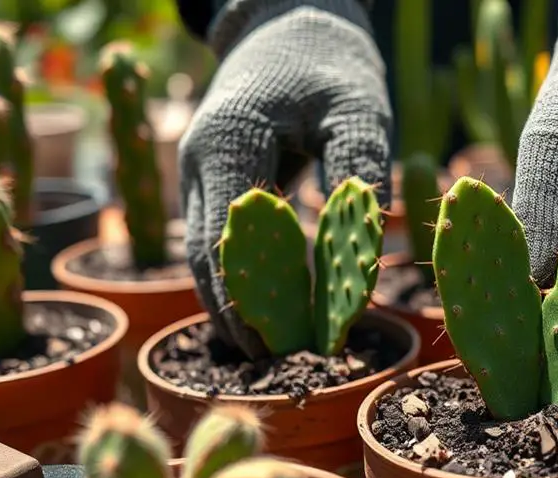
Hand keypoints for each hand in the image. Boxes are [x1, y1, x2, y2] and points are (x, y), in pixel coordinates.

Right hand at [179, 0, 390, 357]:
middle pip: (207, 259)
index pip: (230, 243)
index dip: (254, 301)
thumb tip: (356, 253)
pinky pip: (222, 238)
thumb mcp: (358, 110)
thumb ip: (357, 175)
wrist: (294, 20)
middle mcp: (199, 163)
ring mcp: (200, 172)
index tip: (290, 345)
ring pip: (208, 255)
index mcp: (228, 144)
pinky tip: (273, 306)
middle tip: (282, 363)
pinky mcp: (216, 179)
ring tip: (276, 349)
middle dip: (240, 315)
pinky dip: (243, 275)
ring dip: (236, 303)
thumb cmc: (331, 65)